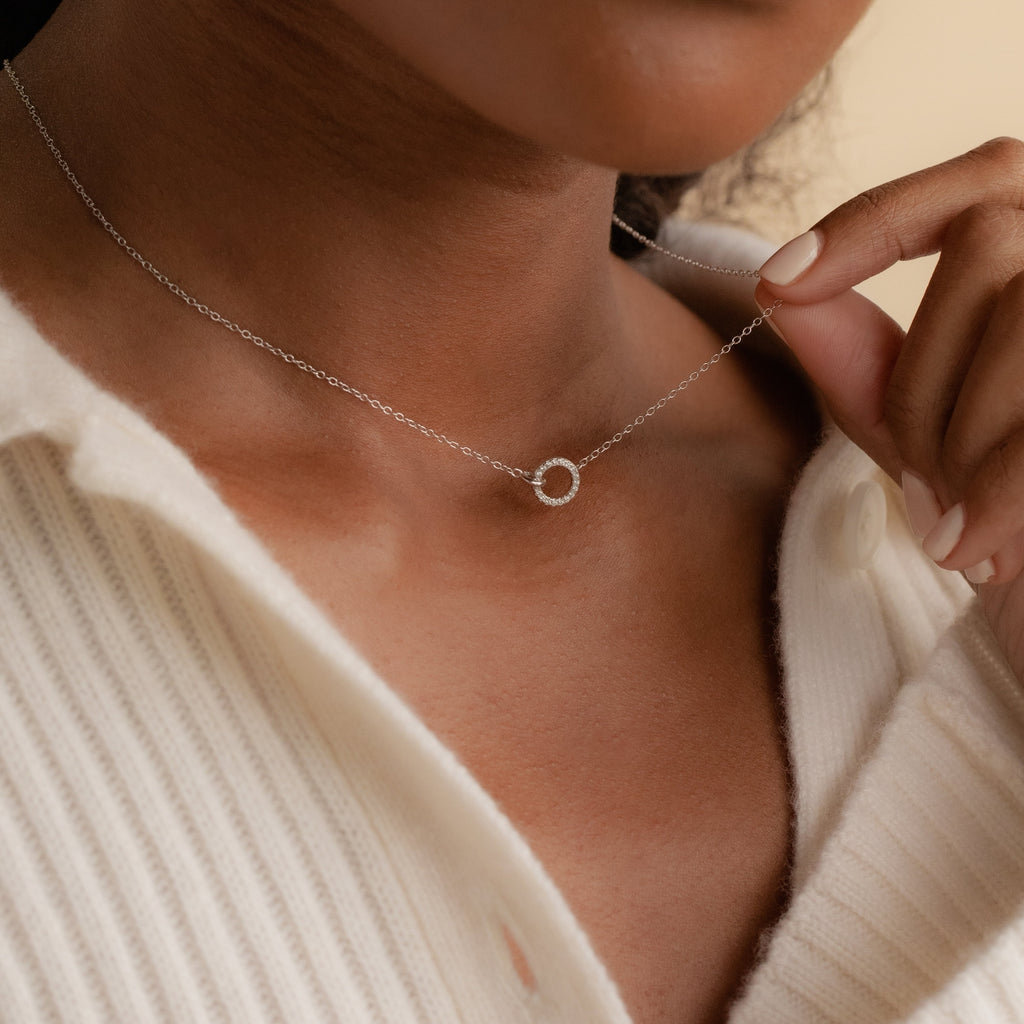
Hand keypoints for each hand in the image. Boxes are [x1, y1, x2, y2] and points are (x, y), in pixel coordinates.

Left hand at [755, 137, 1023, 677]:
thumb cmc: (996, 513)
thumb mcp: (916, 427)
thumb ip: (856, 354)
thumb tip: (775, 284)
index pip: (988, 177)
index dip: (877, 217)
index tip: (778, 282)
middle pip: (991, 243)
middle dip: (921, 372)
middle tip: (918, 478)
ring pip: (1023, 313)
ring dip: (956, 433)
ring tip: (954, 519)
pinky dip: (990, 496)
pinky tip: (967, 554)